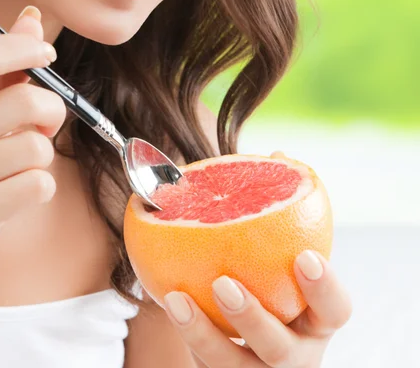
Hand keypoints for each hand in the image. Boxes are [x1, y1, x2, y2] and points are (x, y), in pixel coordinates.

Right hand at [0, 6, 65, 299]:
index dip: (26, 48)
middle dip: (51, 112)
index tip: (48, 56)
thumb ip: (2, 68)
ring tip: (18, 167)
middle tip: (43, 126)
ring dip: (42, 158)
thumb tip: (32, 17)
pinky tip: (14, 194)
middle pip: (24, 101)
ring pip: (37, 148)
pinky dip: (40, 189)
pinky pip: (38, 186)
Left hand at [163, 152, 351, 367]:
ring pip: (233, 366)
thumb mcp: (281, 255)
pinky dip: (185, 330)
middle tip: (224, 282)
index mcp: (314, 319)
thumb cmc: (273, 284)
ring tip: (177, 298)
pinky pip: (202, 359)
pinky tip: (166, 297)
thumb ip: (278, 208)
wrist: (249, 338)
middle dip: (255, 318)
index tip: (305, 256)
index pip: (334, 311)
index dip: (325, 289)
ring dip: (203, 333)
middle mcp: (293, 352)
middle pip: (283, 350)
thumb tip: (276, 154)